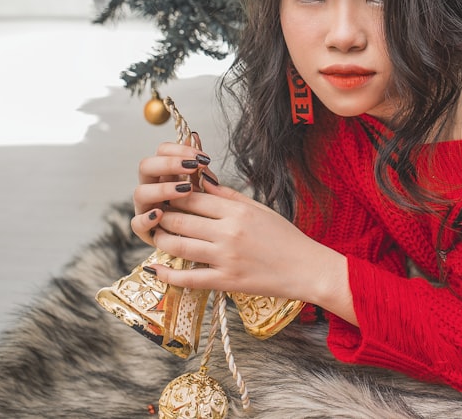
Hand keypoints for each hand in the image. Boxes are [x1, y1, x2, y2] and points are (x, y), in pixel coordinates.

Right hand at [131, 141, 217, 245]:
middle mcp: (151, 187)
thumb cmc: (201, 209)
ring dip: (163, 189)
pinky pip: (137, 223)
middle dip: (169, 164)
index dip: (180, 150)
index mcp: (164, 173)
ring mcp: (145, 207)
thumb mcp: (204, 185)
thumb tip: (195, 135)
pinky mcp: (144, 230)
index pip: (162, 151)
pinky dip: (147, 217)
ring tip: (185, 190)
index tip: (203, 158)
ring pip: (140, 192)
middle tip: (193, 167)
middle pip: (146, 166)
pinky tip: (161, 214)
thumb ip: (198, 165)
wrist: (202, 238)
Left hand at [134, 179, 351, 316]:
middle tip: (154, 214)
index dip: (173, 195)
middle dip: (162, 216)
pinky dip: (169, 274)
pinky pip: (189, 278)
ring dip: (161, 240)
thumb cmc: (284, 237)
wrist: (306, 268)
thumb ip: (227, 196)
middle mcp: (228, 232)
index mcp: (237, 211)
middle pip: (180, 219)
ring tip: (157, 236)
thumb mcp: (258, 209)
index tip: (164, 195)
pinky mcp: (226, 281)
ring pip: (179, 246)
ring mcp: (226, 258)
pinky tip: (156, 268)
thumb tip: (201, 180)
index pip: (193, 198)